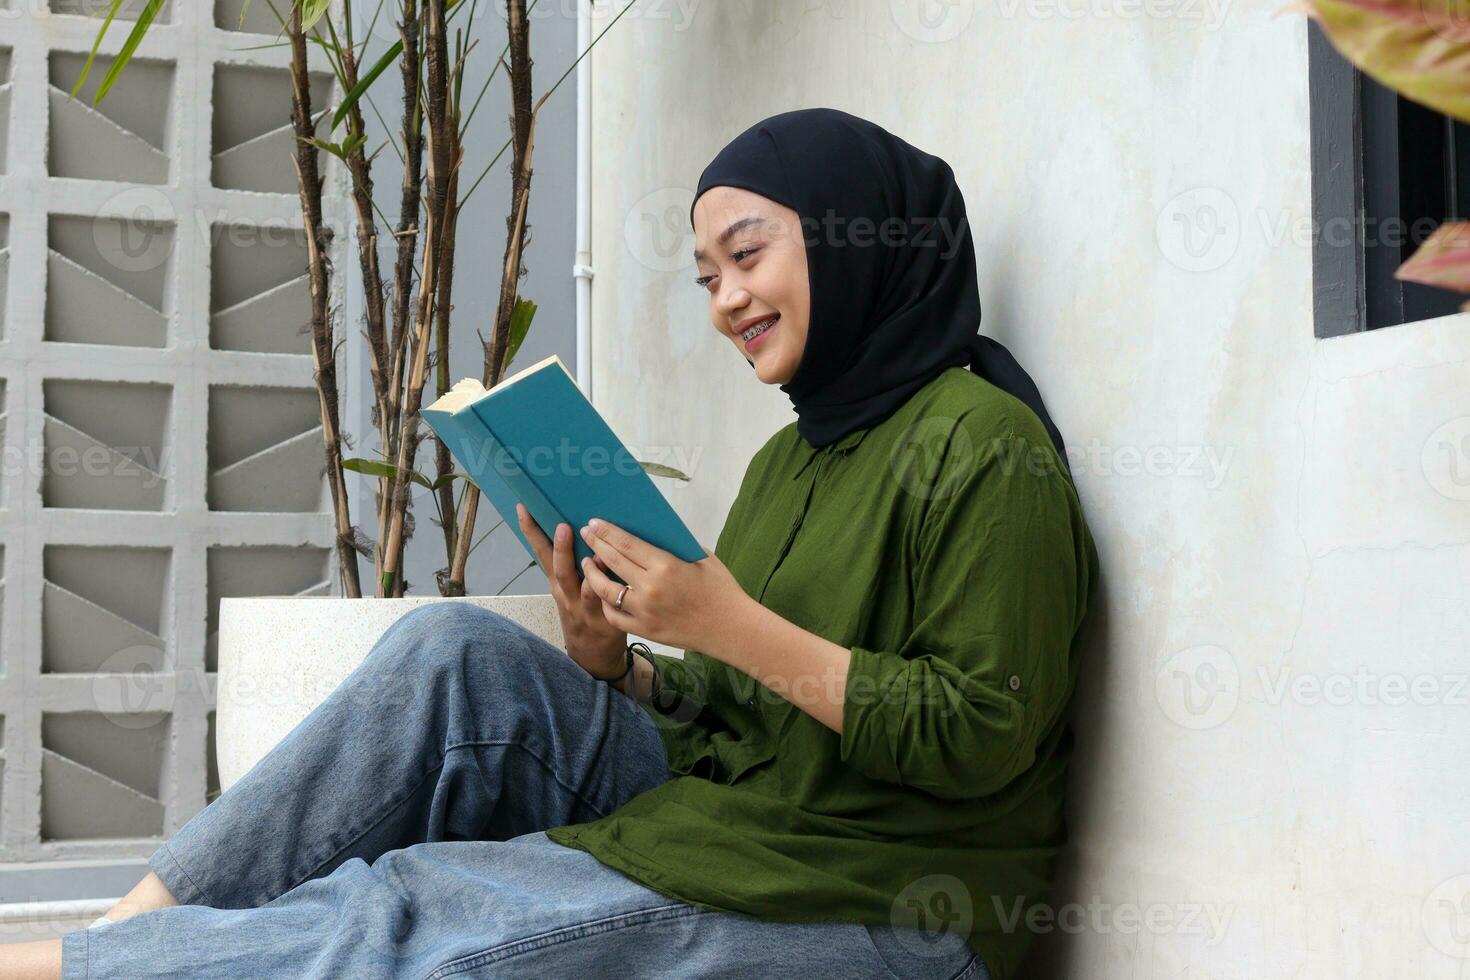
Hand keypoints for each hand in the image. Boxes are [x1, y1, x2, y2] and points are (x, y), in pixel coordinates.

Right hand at [517, 503, 626, 679]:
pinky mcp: (609, 621)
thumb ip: (573, 563)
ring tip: (596, 553)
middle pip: (561, 571)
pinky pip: (613, 605)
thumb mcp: (569, 590)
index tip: (523, 508)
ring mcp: (588, 609)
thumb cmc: (583, 612)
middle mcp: (568, 595)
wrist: (593, 656)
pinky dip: (616, 592)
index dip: (531, 532)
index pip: (541, 553)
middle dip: (562, 549)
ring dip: (593, 571)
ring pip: (589, 589)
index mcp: (558, 583)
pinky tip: (623, 580)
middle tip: (563, 526)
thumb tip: (581, 523)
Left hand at [578, 518, 749, 653]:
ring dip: (592, 573)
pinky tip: (603, 592)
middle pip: (612, 561)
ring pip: (605, 590)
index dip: (607, 531)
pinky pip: (614, 616)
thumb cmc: (721, 589)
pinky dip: (606, 603)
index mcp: (666, 565)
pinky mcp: (644, 630)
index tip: (594, 522)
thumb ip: (675, 546)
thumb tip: (650, 535)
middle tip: (586, 533)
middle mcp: (650, 588)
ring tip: (587, 563)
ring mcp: (644, 611)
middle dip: (595, 544)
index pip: (626, 543)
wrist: (731, 628)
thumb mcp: (702, 557)